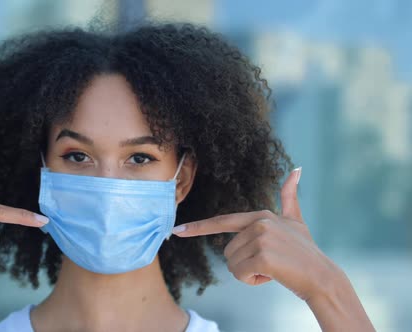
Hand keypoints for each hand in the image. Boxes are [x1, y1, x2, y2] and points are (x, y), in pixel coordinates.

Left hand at [173, 167, 339, 300]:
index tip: (176, 231)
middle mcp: (259, 222)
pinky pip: (240, 274)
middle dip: (244, 264)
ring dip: (249, 274)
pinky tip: (273, 276)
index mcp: (260, 215)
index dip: (198, 227)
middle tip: (271, 264)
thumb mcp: (296, 221)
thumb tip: (296, 169)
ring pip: (232, 265)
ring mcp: (261, 237)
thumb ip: (289, 197)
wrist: (322, 277)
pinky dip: (253, 281)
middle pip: (227, 252)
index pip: (222, 222)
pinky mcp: (262, 255)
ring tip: (274, 268)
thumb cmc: (306, 253)